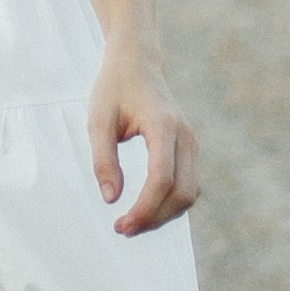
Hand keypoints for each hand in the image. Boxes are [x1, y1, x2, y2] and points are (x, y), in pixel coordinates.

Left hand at [88, 56, 199, 236]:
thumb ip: (103, 159)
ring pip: (190, 193)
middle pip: (182, 192)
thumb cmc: (114, 88)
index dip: (144, 208)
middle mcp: (185, 135)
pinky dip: (171, 203)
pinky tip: (146, 208)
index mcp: (162, 124)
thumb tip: (111, 198)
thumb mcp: (98, 119)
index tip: (121, 223)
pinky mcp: (189, 148)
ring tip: (132, 222)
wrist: (137, 62)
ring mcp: (192, 142)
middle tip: (123, 228)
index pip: (161, 178)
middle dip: (155, 217)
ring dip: (164, 214)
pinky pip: (188, 185)